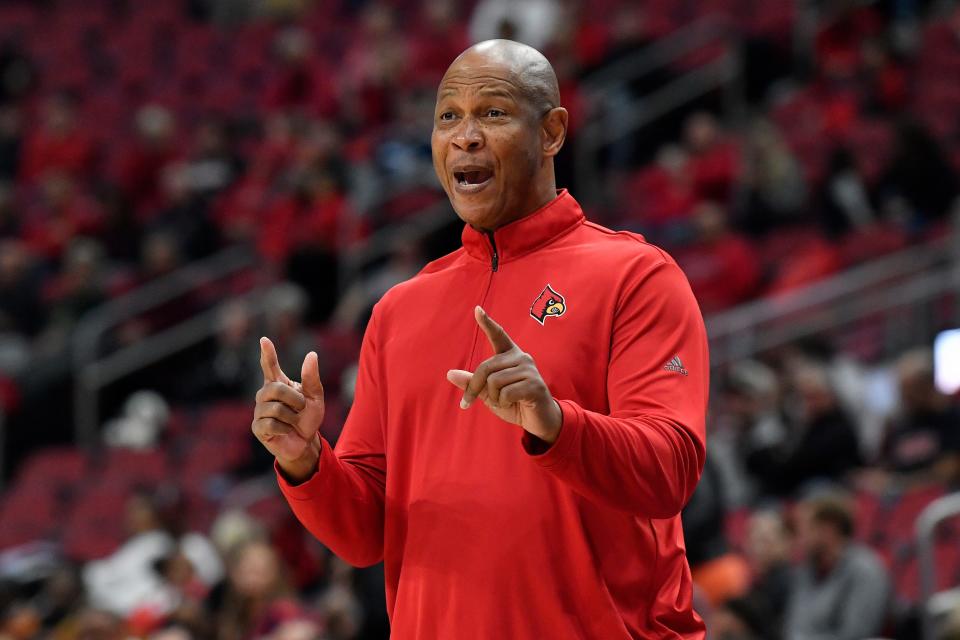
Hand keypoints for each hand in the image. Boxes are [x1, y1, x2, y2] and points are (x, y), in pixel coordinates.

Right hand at [251, 337, 324, 482]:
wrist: (305, 442)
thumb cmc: (308, 418)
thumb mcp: (315, 397)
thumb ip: (311, 378)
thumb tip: (311, 355)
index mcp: (279, 384)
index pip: (270, 366)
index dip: (267, 353)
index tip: (264, 340)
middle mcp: (265, 395)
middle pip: (275, 389)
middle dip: (294, 398)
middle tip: (302, 407)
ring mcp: (259, 411)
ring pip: (274, 408)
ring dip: (291, 416)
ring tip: (294, 421)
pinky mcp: (258, 428)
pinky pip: (271, 424)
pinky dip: (284, 428)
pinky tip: (286, 430)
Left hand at [446, 306, 561, 443]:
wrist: (538, 420)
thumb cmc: (514, 403)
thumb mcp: (489, 394)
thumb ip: (472, 383)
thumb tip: (449, 374)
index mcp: (510, 355)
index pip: (498, 335)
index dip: (487, 323)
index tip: (477, 310)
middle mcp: (521, 357)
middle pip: (485, 368)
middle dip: (474, 388)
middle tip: (468, 403)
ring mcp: (529, 369)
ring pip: (494, 382)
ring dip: (493, 398)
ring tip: (504, 402)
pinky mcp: (534, 384)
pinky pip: (505, 393)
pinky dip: (503, 403)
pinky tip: (514, 404)